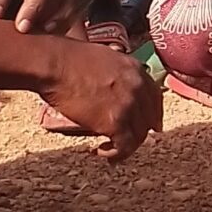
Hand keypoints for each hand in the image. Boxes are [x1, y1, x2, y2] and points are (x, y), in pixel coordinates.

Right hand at [42, 42, 163, 160]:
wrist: (57, 65)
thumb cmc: (70, 59)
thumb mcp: (105, 57)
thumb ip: (116, 72)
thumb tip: (113, 84)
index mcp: (135, 70)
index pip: (155, 97)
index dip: (153, 114)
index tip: (150, 125)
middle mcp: (137, 87)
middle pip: (149, 118)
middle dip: (141, 132)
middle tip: (130, 142)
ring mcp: (128, 105)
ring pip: (139, 135)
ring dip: (126, 146)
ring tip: (110, 150)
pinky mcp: (115, 122)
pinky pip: (125, 146)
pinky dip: (115, 154)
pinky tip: (101, 152)